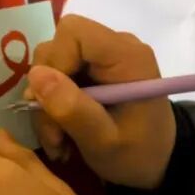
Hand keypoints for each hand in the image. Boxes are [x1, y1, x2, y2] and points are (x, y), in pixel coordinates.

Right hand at [29, 15, 175, 188]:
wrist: (159, 162)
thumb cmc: (138, 153)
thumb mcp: (104, 141)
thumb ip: (72, 108)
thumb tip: (35, 75)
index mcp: (126, 55)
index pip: (73, 32)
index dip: (55, 63)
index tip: (53, 103)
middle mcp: (114, 46)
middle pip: (57, 46)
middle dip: (46, 90)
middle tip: (53, 132)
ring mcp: (103, 57)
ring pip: (53, 64)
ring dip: (47, 104)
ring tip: (58, 140)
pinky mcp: (94, 70)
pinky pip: (60, 76)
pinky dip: (54, 105)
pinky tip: (63, 132)